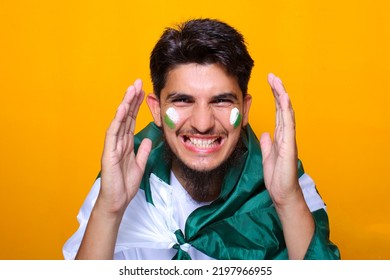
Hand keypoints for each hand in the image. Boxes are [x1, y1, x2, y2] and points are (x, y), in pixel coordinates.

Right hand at [98, 79, 151, 214]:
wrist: (117, 201)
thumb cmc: (125, 185)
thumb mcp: (139, 165)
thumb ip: (142, 151)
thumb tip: (147, 139)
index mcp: (126, 144)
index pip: (132, 120)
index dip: (137, 106)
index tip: (143, 92)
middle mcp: (118, 142)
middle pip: (126, 116)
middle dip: (131, 99)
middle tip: (138, 82)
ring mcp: (112, 146)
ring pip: (119, 121)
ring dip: (125, 104)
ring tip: (131, 89)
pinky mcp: (108, 153)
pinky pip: (112, 134)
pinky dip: (118, 121)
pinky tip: (123, 109)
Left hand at [260, 73, 299, 207]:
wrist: (282, 193)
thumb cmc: (277, 177)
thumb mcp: (268, 156)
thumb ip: (268, 144)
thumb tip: (265, 133)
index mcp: (280, 136)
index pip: (277, 112)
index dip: (274, 97)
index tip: (270, 83)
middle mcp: (286, 135)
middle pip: (283, 108)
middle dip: (278, 91)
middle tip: (272, 76)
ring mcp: (289, 139)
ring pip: (287, 113)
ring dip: (282, 96)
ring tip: (277, 81)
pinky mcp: (289, 146)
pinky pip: (288, 125)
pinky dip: (286, 110)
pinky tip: (284, 98)